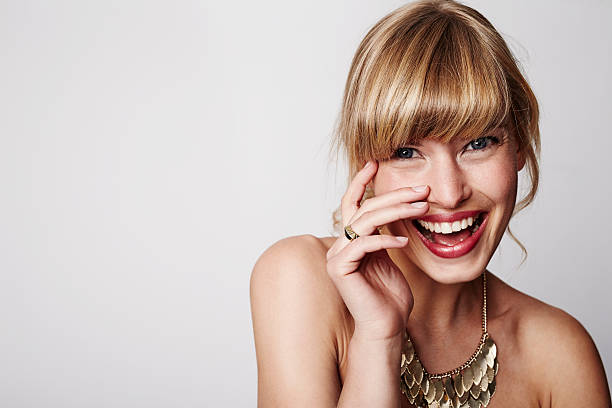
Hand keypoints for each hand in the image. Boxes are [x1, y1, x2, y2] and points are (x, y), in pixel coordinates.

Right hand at [326, 160, 429, 341]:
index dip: (361, 181)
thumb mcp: (391, 255)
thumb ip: (386, 232)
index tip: (375, 162)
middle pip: (364, 208)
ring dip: (396, 210)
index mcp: (349, 240)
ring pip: (365, 221)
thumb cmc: (391, 296)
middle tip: (422, 190)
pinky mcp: (339, 269)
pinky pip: (364, 244)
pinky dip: (387, 239)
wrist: (386, 328)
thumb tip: (399, 205)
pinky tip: (406, 240)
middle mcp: (339, 245)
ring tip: (423, 208)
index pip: (352, 203)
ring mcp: (337, 256)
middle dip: (395, 195)